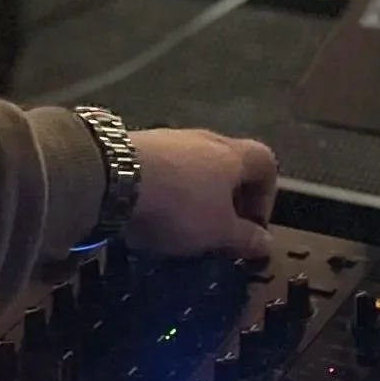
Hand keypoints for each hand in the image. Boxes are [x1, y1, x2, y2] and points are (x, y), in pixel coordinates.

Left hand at [126, 129, 277, 259]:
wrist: (112, 176)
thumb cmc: (180, 204)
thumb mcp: (218, 232)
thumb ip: (245, 238)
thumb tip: (266, 242)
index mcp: (234, 155)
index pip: (267, 164)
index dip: (267, 196)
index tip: (253, 227)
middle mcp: (206, 139)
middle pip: (228, 164)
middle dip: (228, 198)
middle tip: (220, 230)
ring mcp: (170, 138)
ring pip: (194, 166)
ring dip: (195, 194)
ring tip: (182, 225)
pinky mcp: (139, 144)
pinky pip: (164, 168)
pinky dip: (166, 189)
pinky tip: (152, 212)